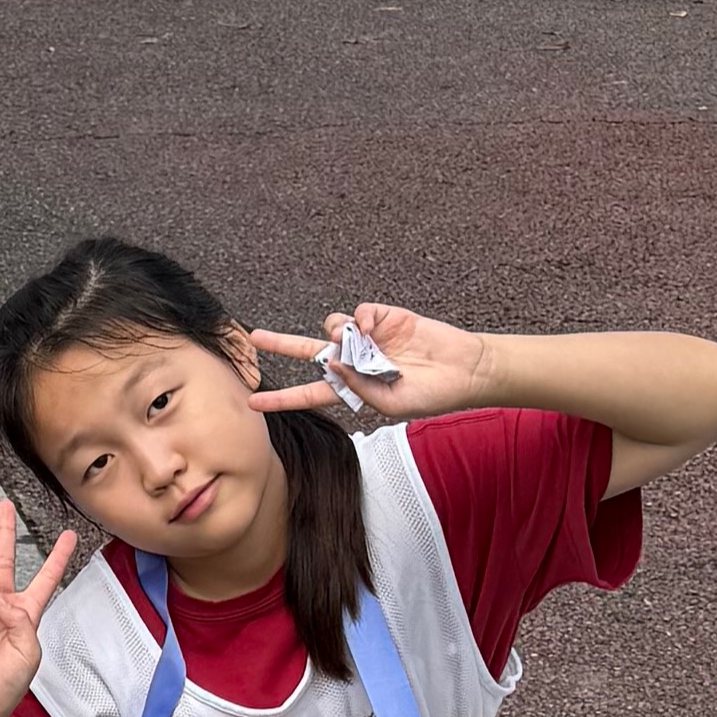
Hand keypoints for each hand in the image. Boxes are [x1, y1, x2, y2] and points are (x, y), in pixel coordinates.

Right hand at [0, 496, 80, 716]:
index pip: (45, 579)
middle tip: (5, 506)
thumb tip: (4, 599)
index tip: (69, 536)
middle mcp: (3, 607)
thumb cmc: (7, 685)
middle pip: (5, 561)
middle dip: (5, 532)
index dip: (57, 557)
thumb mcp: (29, 654)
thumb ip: (23, 622)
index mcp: (27, 614)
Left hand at [247, 300, 497, 424]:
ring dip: (336, 331)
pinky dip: (361, 318)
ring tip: (356, 340)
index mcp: (352, 388)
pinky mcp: (384, 318)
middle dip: (280, 344)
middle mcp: (354, 361)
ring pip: (332, 327)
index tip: (253, 403)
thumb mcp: (391, 404)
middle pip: (307, 352)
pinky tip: (374, 328)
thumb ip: (359, 387)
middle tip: (253, 337)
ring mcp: (368, 338)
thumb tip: (331, 363)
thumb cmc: (430, 395)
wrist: (464, 370)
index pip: (310, 393)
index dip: (282, 399)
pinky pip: (359, 313)